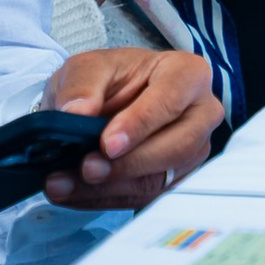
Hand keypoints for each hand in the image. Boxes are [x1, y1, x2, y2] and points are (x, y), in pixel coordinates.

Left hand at [43, 45, 218, 206]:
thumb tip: (76, 112)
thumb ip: (83, 84)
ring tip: (65, 184)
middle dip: (127, 164)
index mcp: (188, 75)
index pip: (170, 100)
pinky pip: (142, 197)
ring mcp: (191, 152)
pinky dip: (102, 198)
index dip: (140, 124)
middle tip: (87, 169)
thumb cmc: (113, 77)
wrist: (113, 98)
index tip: (108, 144)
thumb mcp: (90, 65)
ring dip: (108, 188)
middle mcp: (200, 115)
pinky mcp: (174, 180)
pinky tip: (72, 193)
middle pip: (176, 147)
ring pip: (158, 179)